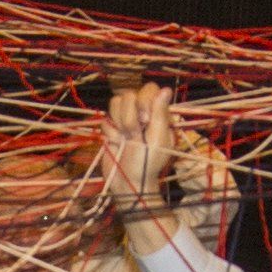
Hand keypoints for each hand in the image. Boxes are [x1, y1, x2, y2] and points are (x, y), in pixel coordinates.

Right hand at [103, 81, 174, 212]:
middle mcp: (142, 114)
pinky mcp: (111, 127)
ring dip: (120, 123)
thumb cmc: (147, 164)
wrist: (127, 183)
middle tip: (136, 135)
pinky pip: (105, 117)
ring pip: (115, 102)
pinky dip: (111, 132)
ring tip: (127, 140)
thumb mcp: (158, 139)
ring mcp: (126, 119)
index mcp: (158, 116)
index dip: (144, 101)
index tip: (145, 120)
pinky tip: (117, 143)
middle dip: (130, 116)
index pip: (149, 89)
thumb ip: (160, 113)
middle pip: (129, 94)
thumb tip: (167, 89)